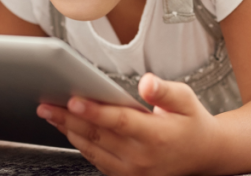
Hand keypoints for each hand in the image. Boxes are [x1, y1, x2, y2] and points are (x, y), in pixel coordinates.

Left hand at [38, 73, 219, 175]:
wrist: (204, 155)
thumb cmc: (192, 122)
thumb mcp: (186, 99)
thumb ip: (164, 90)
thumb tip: (146, 83)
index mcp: (158, 136)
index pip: (120, 122)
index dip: (95, 111)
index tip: (73, 100)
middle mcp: (143, 158)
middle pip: (99, 136)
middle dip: (69, 119)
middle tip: (46, 105)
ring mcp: (134, 172)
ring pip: (93, 150)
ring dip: (68, 131)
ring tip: (50, 114)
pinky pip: (97, 160)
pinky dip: (79, 143)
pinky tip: (67, 128)